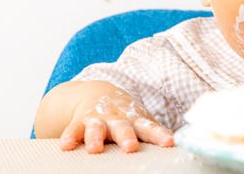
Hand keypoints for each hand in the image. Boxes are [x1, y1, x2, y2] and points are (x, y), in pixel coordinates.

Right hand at [59, 90, 173, 153]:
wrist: (96, 94)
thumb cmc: (125, 114)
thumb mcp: (140, 120)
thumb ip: (154, 132)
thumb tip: (178, 145)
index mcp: (135, 120)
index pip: (150, 128)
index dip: (159, 135)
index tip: (169, 143)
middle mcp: (117, 119)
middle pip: (123, 128)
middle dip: (126, 137)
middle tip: (130, 148)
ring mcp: (98, 119)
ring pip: (97, 129)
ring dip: (96, 138)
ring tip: (95, 149)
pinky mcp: (79, 122)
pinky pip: (72, 129)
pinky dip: (69, 137)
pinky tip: (65, 146)